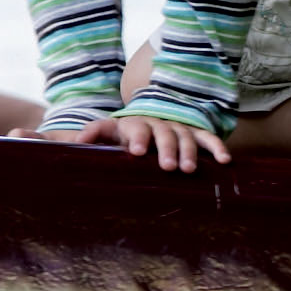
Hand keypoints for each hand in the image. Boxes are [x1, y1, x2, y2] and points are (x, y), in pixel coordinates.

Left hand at [52, 111, 230, 172]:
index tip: (137, 151)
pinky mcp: (194, 134)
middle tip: (168, 166)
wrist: (147, 121)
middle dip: (167, 148)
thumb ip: (90, 135)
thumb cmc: (124, 135)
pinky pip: (207, 138)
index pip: (135, 127)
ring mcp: (177, 128)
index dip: (137, 137)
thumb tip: (65, 142)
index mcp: (134, 124)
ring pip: (185, 136)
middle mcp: (157, 124)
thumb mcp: (106, 133)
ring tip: (189, 170)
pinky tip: (224, 160)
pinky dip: (216, 147)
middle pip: (163, 133)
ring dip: (188, 152)